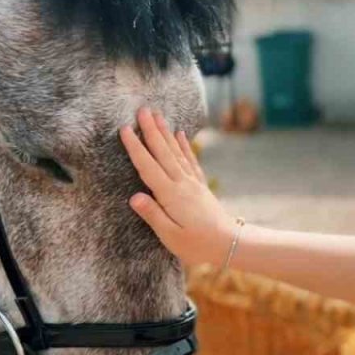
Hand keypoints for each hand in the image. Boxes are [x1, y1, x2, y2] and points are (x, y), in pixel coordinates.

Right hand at [120, 107, 234, 267]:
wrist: (230, 244)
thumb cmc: (197, 245)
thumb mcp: (171, 236)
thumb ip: (153, 215)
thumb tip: (134, 197)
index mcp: (171, 195)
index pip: (148, 167)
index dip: (135, 148)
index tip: (124, 129)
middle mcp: (182, 184)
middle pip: (163, 152)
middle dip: (151, 130)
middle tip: (142, 109)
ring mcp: (193, 183)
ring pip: (176, 152)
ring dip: (165, 132)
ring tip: (157, 115)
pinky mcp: (200, 186)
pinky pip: (190, 161)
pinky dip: (184, 146)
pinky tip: (180, 134)